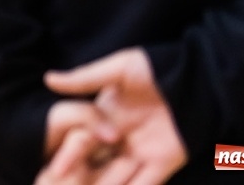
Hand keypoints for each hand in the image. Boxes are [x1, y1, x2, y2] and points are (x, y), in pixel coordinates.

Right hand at [39, 49, 186, 184]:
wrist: (195, 80)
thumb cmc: (155, 70)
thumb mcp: (117, 69)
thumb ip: (85, 78)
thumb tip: (48, 79)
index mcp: (106, 116)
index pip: (81, 139)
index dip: (68, 155)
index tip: (53, 169)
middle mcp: (120, 137)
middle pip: (96, 162)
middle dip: (81, 176)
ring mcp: (141, 152)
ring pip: (117, 177)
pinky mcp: (164, 163)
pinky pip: (146, 183)